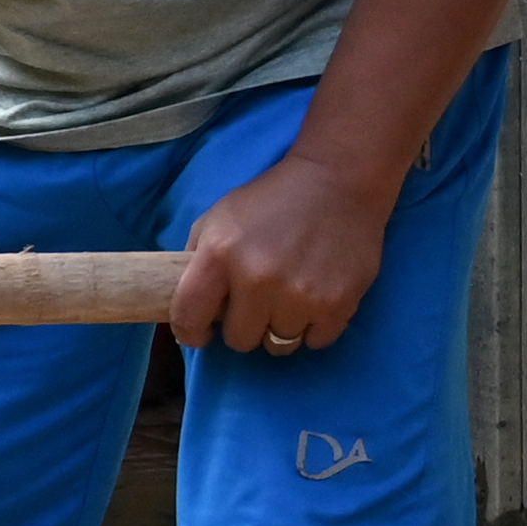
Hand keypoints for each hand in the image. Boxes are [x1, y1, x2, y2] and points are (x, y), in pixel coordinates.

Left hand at [168, 151, 389, 361]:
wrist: (338, 179)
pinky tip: (316, 297)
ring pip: (278, 345)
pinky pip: (315, 342)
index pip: (188, 318)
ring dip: (280, 326)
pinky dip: (314, 327)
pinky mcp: (337, 304)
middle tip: (257, 301)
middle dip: (244, 325)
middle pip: (239, 341)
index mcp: (219, 253)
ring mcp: (299, 294)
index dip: (191, 332)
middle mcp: (257, 278)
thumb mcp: (219, 218)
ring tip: (289, 295)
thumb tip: (191, 307)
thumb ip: (198, 261)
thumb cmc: (272, 200)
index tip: (202, 332)